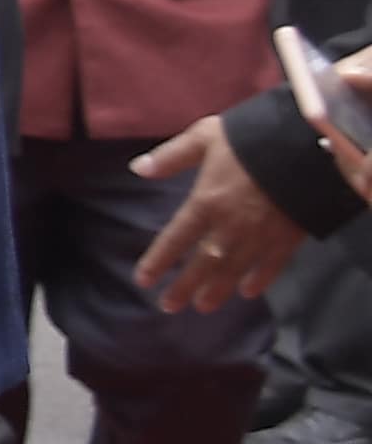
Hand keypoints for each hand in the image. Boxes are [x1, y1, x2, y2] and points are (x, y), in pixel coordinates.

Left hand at [135, 118, 308, 312]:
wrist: (306, 146)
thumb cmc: (250, 138)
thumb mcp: (205, 137)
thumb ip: (172, 156)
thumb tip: (137, 168)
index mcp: (206, 202)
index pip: (176, 238)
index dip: (158, 261)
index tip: (143, 280)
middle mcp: (230, 225)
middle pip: (203, 263)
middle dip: (185, 286)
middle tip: (169, 306)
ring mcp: (260, 235)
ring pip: (235, 270)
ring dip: (217, 290)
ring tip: (203, 306)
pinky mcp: (288, 237)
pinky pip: (272, 265)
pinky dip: (260, 280)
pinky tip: (248, 292)